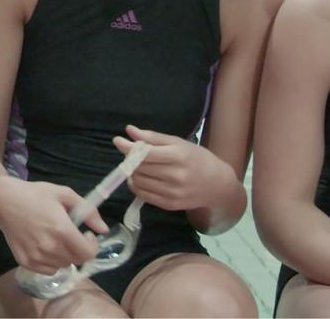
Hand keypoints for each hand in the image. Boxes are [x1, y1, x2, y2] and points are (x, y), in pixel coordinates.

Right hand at [0, 176, 107, 274]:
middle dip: (78, 248)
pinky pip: (48, 270)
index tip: (86, 234)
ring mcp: (36, 257)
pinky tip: (44, 244)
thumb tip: (103, 229)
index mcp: (62, 230)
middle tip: (70, 234)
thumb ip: (87, 211)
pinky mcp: (26, 262)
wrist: (3, 200)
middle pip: (76, 260)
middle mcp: (50, 247)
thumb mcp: (63, 193)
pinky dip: (51, 261)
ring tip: (55, 237)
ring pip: (63, 266)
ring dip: (65, 254)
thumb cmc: (35, 194)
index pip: (88, 254)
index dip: (91, 245)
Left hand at [113, 125, 229, 210]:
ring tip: (138, 165)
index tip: (117, 140)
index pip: (146, 153)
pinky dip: (136, 185)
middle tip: (132, 153)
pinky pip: (143, 195)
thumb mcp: (177, 142)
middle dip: (131, 159)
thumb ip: (152, 137)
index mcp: (178, 157)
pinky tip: (141, 178)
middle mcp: (175, 176)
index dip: (128, 147)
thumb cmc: (196, 158)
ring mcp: (172, 193)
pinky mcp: (169, 205)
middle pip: (140, 167)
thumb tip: (129, 130)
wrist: (217, 185)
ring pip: (139, 181)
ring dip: (133, 172)